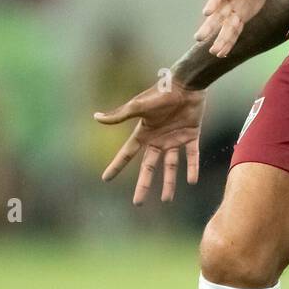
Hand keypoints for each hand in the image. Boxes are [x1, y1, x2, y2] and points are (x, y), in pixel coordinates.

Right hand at [95, 80, 204, 204]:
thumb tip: (96, 117)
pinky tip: (191, 181)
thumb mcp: (138, 106)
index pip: (127, 154)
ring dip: (169, 182)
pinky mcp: (191, 136)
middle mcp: (158, 139)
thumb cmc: (161, 93)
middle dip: (143, 184)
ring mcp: (174, 139)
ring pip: (171, 166)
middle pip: (148, 167)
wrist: (186, 84)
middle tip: (137, 204)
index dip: (117, 166)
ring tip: (166, 199)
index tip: (106, 178)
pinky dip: (192, 167)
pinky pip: (191, 155)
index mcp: (144, 133)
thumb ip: (120, 115)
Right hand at [200, 0, 273, 56]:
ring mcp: (234, 8)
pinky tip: (223, 52)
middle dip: (210, 26)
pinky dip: (230, 41)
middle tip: (199, 38)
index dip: (213, 2)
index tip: (206, 12)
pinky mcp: (241, 16)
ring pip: (226, 26)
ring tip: (214, 52)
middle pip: (218, 14)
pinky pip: (235, 30)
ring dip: (221, 39)